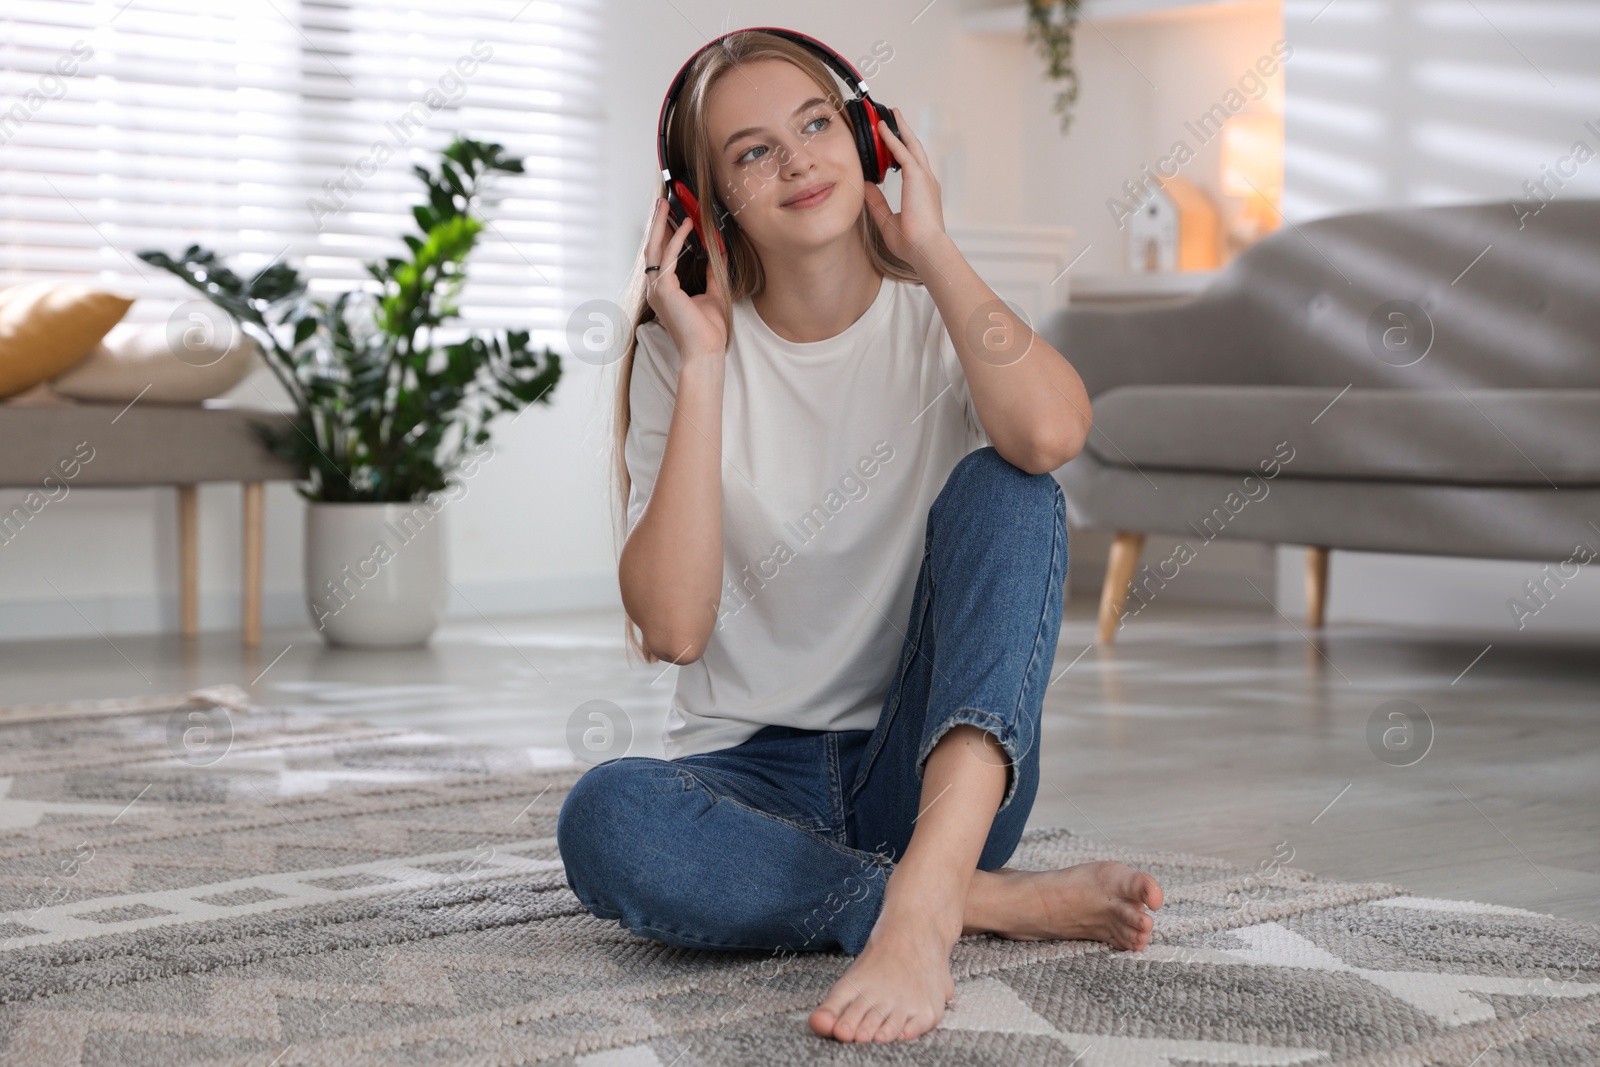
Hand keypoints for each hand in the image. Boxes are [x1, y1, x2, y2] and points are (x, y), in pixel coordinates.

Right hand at [643, 197, 728, 359]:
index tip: (672, 217)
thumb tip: (718, 253)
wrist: (705, 351)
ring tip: (667, 206)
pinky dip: (677, 240)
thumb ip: (713, 273)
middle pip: (652, 249)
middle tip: (662, 203)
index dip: (665, 235)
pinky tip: (686, 225)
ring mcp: (657, 290)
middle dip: (657, 224)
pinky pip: (668, 258)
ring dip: (661, 225)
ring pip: (654, 249)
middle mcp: (656, 289)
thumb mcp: (714, 294)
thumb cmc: (707, 331)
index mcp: (664, 291)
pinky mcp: (663, 290)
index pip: (661, 257)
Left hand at [862, 107, 948, 270]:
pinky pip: (902, 151)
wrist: (925, 248)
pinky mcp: (917, 176)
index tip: (892, 146)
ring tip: (890, 115)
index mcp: (923, 193)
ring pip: (911, 145)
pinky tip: (882, 128)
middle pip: (915, 149)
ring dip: (900, 128)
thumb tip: (865, 186)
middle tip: (895, 118)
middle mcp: (927, 182)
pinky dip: (892, 138)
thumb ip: (877, 203)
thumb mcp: (887, 220)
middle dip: (905, 132)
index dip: (901, 154)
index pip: (911, 167)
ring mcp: (924, 177)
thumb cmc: (911, 243)